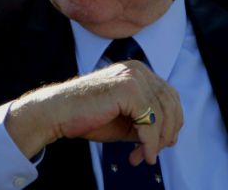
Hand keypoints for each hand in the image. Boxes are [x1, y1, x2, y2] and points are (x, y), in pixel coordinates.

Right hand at [6, 61, 182, 164]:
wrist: (56, 113)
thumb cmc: (86, 117)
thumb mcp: (125, 120)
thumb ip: (147, 123)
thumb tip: (169, 138)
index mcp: (139, 72)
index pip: (170, 96)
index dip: (171, 123)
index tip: (161, 145)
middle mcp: (139, 70)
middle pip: (171, 104)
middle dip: (166, 133)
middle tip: (152, 154)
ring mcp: (134, 77)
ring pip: (163, 114)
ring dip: (156, 141)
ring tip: (143, 157)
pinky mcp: (127, 89)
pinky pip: (149, 121)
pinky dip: (149, 142)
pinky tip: (142, 154)